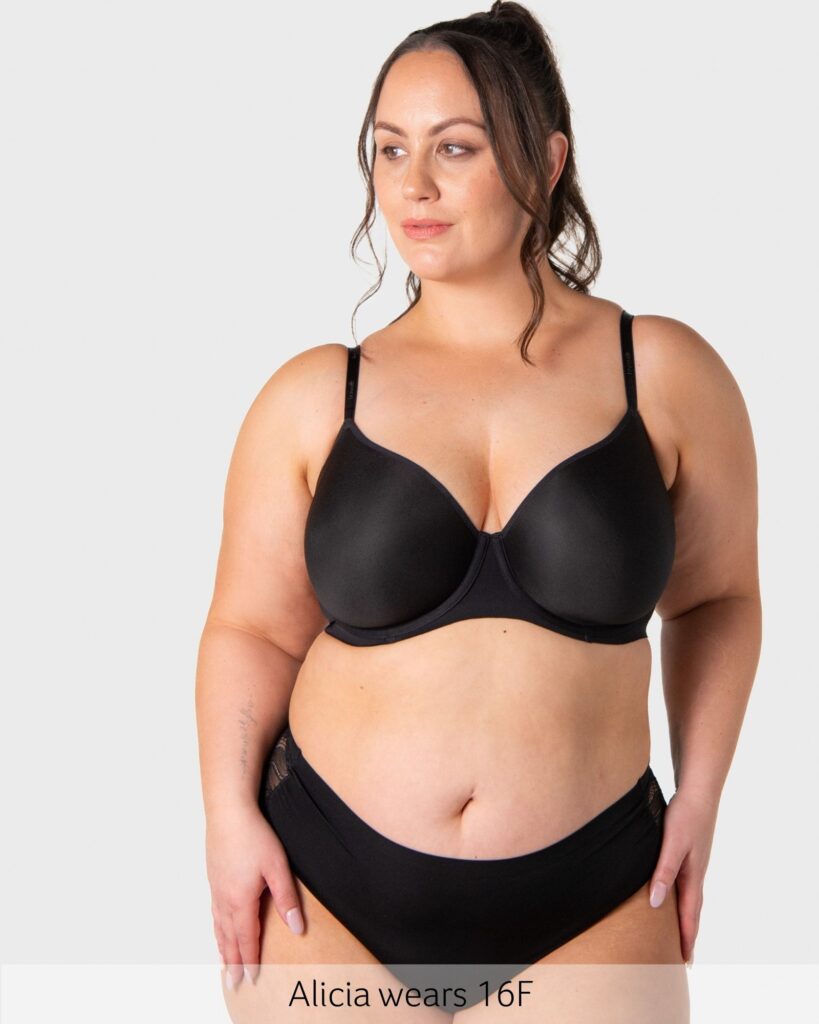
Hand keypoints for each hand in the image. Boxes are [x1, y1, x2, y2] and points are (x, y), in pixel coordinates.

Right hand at [206, 801, 304, 990]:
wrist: (228, 811)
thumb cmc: (254, 835)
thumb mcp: (277, 867)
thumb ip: (287, 899)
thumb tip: (297, 928)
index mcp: (241, 900)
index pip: (247, 939)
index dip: (250, 960)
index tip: (253, 978)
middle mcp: (225, 899)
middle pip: (229, 938)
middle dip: (233, 962)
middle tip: (234, 983)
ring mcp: (216, 888)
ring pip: (219, 926)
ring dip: (223, 947)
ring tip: (225, 963)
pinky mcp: (214, 877)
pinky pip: (214, 912)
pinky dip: (217, 928)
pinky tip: (220, 927)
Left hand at [647, 787, 717, 964]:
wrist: (698, 791)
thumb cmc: (684, 817)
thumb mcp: (672, 845)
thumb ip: (663, 872)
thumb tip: (656, 904)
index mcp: (692, 876)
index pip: (690, 915)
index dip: (687, 938)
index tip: (685, 961)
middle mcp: (695, 873)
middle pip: (692, 910)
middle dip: (688, 934)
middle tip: (684, 958)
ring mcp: (693, 863)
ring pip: (688, 897)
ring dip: (685, 917)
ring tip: (680, 933)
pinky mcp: (688, 853)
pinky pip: (684, 883)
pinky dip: (680, 897)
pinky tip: (672, 894)